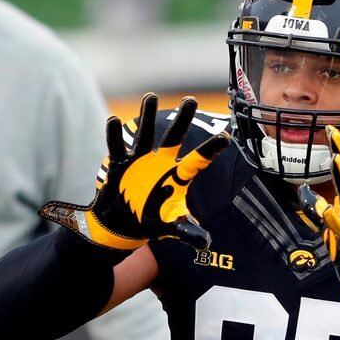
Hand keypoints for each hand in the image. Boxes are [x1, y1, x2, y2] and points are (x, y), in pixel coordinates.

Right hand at [39, 93, 229, 250]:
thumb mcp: (171, 227)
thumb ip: (188, 232)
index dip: (211, 149)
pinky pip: (117, 148)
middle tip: (190, 100)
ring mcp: (141, 161)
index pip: (198, 160)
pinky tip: (113, 121)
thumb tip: (207, 243)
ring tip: (151, 96)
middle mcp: (161, 162)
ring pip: (146, 134)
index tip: (226, 137)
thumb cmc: (151, 221)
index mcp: (178, 175)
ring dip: (148, 116)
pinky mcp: (120, 164)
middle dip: (182, 119)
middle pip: (173, 137)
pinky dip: (114, 135)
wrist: (123, 224)